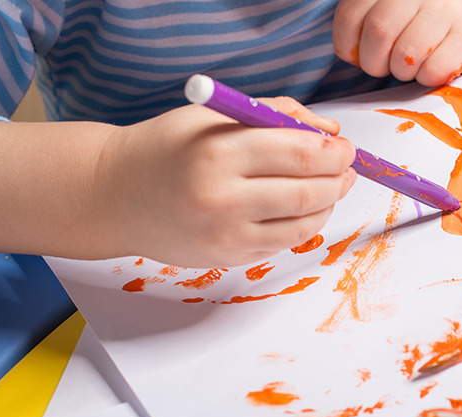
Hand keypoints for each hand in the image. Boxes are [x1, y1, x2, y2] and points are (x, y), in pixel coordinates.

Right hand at [92, 97, 355, 267]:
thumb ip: (276, 114)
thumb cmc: (169, 147)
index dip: (335, 151)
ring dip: (327, 203)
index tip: (345, 146)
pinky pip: (284, 242)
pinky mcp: (229, 258)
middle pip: (309, 192)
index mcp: (219, 152)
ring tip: (328, 186)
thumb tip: (330, 133)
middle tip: (346, 167)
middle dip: (339, 178)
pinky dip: (303, 224)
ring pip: (304, 223)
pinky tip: (301, 207)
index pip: (301, 153)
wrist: (115, 195)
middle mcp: (222, 197)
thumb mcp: (216, 114)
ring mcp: (226, 234)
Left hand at [333, 0, 461, 86]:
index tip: (359, 52)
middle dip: (374, 63)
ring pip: (406, 55)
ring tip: (409, 65)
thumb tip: (352, 53)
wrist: (459, 22)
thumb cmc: (409, 23)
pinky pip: (433, 71)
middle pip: (379, 32)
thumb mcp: (379, 12)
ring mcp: (448, 7)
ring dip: (401, 72)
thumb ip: (358, 22)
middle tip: (384, 65)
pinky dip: (425, 79)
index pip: (351, 15)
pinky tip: (429, 68)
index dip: (348, 44)